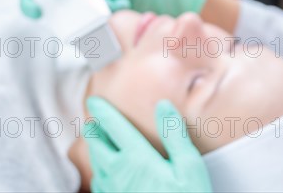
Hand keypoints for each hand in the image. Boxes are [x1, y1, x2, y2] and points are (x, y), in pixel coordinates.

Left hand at [84, 97, 212, 192]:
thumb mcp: (189, 166)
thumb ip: (174, 134)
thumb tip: (163, 106)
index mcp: (136, 158)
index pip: (114, 127)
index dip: (103, 111)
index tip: (94, 100)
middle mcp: (117, 173)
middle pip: (97, 145)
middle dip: (94, 130)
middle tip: (93, 120)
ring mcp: (111, 191)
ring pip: (95, 164)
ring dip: (95, 149)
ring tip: (97, 142)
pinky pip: (98, 183)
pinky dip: (99, 170)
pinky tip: (105, 173)